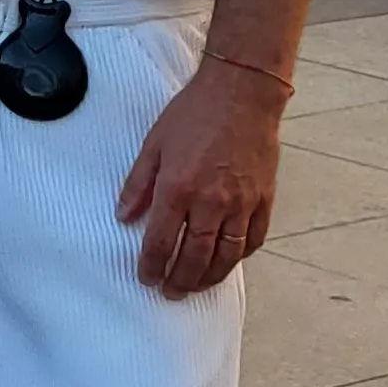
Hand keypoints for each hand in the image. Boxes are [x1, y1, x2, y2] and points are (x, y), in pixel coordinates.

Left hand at [117, 57, 287, 297]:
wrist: (242, 94)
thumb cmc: (194, 114)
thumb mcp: (153, 144)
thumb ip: (137, 184)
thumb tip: (124, 216)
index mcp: (178, 188)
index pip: (161, 241)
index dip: (152, 265)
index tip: (146, 278)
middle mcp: (211, 202)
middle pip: (195, 256)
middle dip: (180, 280)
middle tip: (170, 292)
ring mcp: (241, 203)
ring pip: (226, 255)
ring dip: (210, 277)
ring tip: (196, 286)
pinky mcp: (263, 199)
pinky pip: (253, 238)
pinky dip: (240, 256)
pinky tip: (228, 262)